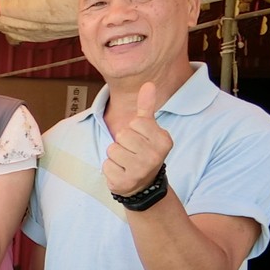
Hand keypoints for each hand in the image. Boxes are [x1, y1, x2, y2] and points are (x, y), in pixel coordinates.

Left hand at [103, 82, 171, 197]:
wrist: (144, 184)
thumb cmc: (144, 152)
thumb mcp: (148, 130)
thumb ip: (147, 108)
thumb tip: (148, 84)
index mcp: (163, 140)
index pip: (135, 122)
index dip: (133, 129)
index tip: (140, 140)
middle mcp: (155, 156)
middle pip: (122, 135)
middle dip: (122, 143)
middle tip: (132, 153)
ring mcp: (140, 170)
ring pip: (112, 149)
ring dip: (115, 156)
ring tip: (126, 162)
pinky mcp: (125, 182)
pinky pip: (106, 165)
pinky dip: (110, 168)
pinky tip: (121, 172)